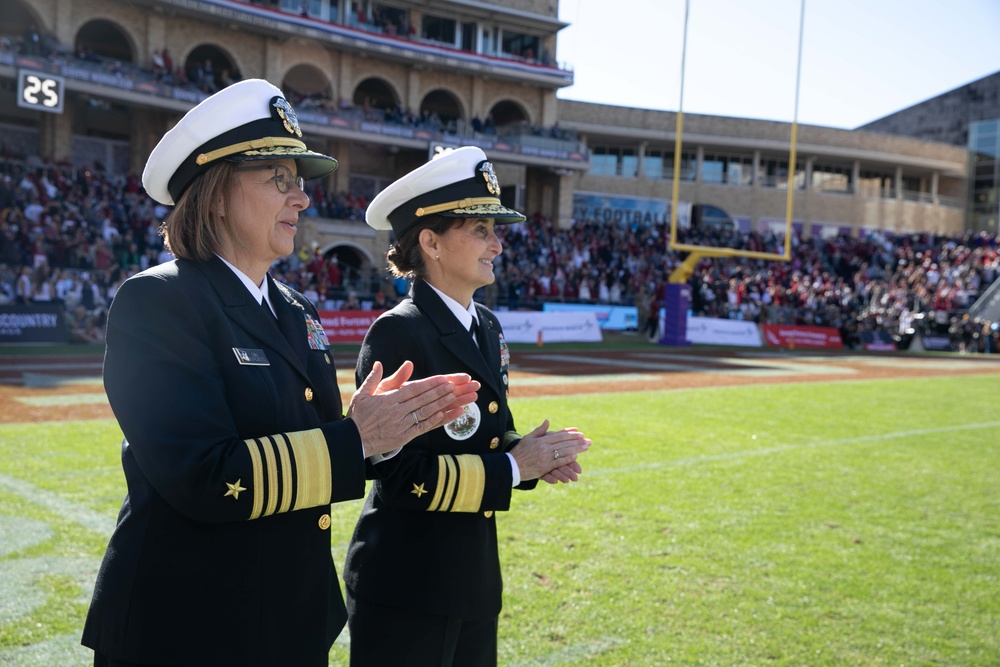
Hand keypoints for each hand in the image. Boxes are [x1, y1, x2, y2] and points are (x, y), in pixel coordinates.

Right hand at [347, 361, 479, 456]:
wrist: (353, 440)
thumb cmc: (358, 416)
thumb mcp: (362, 394)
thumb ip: (373, 378)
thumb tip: (379, 363)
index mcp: (388, 399)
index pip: (413, 389)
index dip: (429, 384)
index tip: (442, 378)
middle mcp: (397, 411)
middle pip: (422, 399)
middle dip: (439, 391)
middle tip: (453, 385)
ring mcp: (401, 424)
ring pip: (425, 412)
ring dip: (440, 404)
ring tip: (453, 396)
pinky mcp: (404, 436)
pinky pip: (422, 427)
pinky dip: (434, 421)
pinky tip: (444, 414)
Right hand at [509, 419, 589, 480]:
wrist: (511, 465)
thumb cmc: (519, 451)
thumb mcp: (528, 438)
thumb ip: (540, 430)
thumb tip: (548, 421)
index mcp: (541, 440)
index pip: (559, 436)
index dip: (571, 435)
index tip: (580, 434)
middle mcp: (544, 448)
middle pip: (564, 443)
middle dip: (577, 442)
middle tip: (588, 441)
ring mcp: (544, 457)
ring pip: (563, 452)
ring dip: (576, 450)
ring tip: (585, 448)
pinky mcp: (544, 467)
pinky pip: (558, 462)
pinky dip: (567, 459)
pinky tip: (575, 457)